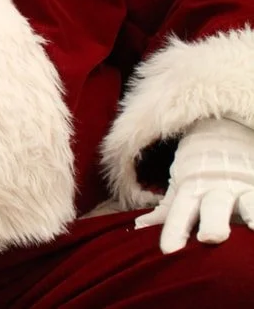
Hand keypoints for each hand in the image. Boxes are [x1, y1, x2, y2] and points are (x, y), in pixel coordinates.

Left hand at [134, 118, 253, 252]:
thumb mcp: (179, 185)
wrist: (221, 130)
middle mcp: (216, 188)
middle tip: (209, 238)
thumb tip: (139, 227)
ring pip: (247, 200)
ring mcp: (241, 186)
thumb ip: (165, 211)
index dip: (174, 231)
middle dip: (212, 222)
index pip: (180, 212)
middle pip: (213, 207)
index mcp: (191, 189)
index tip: (169, 251)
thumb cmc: (197, 166)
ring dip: (251, 213)